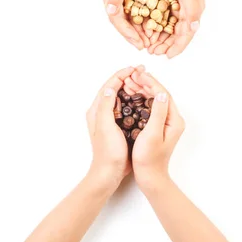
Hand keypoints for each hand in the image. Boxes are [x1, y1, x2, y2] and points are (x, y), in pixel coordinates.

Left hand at [86, 67, 136, 191]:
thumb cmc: (108, 152)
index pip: (109, 85)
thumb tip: (109, 88)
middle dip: (128, 78)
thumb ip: (106, 106)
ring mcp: (109, 119)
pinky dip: (134, 99)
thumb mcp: (106, 127)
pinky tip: (144, 99)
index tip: (135, 68)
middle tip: (143, 71)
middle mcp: (101, 112)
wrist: (109, 173)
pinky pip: (126, 107)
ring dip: (132, 87)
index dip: (122, 75)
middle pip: (114, 88)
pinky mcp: (118, 126)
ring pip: (121, 97)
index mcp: (96, 110)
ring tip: (145, 81)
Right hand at [99, 0, 153, 49]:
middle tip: (143, 46)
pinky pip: (132, 8)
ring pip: (126, 16)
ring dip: (136, 28)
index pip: (115, 19)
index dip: (127, 33)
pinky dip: (140, 18)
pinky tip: (149, 25)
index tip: (139, 44)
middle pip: (119, 20)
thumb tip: (111, 12)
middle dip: (131, 34)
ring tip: (147, 40)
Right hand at [129, 71, 185, 190]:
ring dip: (142, 90)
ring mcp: (166, 123)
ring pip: (154, 100)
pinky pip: (150, 107)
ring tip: (128, 81)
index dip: (150, 83)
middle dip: (145, 83)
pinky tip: (130, 95)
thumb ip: (157, 113)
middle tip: (131, 74)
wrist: (150, 177)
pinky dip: (140, 99)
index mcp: (174, 120)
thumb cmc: (149, 159)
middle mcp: (173, 120)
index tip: (138, 74)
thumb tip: (160, 93)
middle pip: (159, 95)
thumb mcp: (152, 134)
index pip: (163, 94)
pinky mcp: (158, 127)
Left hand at [147, 0, 204, 57]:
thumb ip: (191, 10)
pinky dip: (153, 23)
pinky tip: (144, 28)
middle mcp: (187, 7)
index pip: (186, 34)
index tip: (166, 56)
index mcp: (194, 8)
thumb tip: (193, 29)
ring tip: (148, 44)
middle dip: (166, 44)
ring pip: (167, 25)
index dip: (177, 47)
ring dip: (158, 36)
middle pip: (176, 33)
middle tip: (153, 52)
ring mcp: (176, 2)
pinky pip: (160, 15)